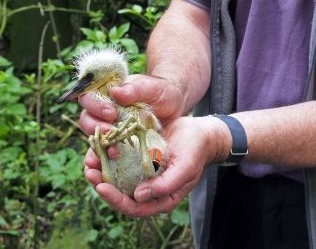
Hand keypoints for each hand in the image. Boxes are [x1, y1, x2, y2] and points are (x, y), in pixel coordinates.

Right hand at [78, 73, 183, 154]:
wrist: (174, 107)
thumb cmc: (161, 91)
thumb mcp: (151, 87)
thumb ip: (134, 89)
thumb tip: (114, 92)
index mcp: (108, 94)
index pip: (89, 98)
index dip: (95, 106)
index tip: (111, 113)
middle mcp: (104, 111)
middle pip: (86, 119)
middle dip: (95, 127)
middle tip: (112, 132)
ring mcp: (110, 128)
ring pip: (94, 138)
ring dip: (99, 146)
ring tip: (114, 151)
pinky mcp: (119, 143)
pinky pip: (106, 152)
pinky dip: (105, 159)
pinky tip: (112, 163)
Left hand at [84, 115, 231, 216]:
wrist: (201, 133)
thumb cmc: (195, 151)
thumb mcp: (185, 168)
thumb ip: (165, 186)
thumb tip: (139, 197)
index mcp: (160, 199)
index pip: (134, 207)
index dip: (116, 200)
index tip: (101, 188)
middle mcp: (148, 189)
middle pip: (121, 194)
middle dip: (103, 185)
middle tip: (89, 172)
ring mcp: (143, 173)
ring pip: (118, 178)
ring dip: (103, 171)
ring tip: (89, 161)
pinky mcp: (140, 157)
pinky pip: (121, 160)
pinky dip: (110, 155)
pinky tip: (100, 147)